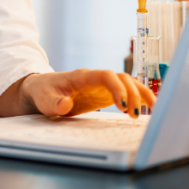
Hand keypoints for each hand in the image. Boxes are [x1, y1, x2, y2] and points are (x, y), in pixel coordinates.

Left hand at [22, 70, 155, 118]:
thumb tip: (65, 105)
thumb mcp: (44, 99)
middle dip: (132, 94)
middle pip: (121, 78)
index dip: (117, 88)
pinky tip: (147, 110)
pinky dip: (138, 99)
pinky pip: (126, 93)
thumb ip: (54, 102)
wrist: (41, 89)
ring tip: (147, 112)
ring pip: (128, 83)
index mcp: (81, 77)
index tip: (122, 105)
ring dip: (140, 95)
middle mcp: (95, 78)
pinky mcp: (105, 94)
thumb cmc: (43, 92)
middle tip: (135, 114)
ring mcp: (102, 85)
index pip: (105, 75)